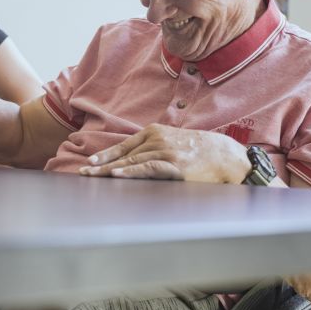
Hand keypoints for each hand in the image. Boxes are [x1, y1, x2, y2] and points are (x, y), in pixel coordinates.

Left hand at [78, 124, 250, 182]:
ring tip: (94, 177)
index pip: (124, 146)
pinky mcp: (175, 166)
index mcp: (155, 132)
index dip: (106, 155)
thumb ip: (154, 148)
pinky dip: (131, 172)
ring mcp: (166, 152)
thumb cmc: (201, 151)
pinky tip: (117, 175)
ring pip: (132, 162)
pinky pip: (148, 168)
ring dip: (111, 171)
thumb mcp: (174, 142)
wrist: (228, 156)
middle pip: (124, 155)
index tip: (90, 163)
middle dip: (102, 165)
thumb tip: (134, 160)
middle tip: (83, 173)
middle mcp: (157, 139)